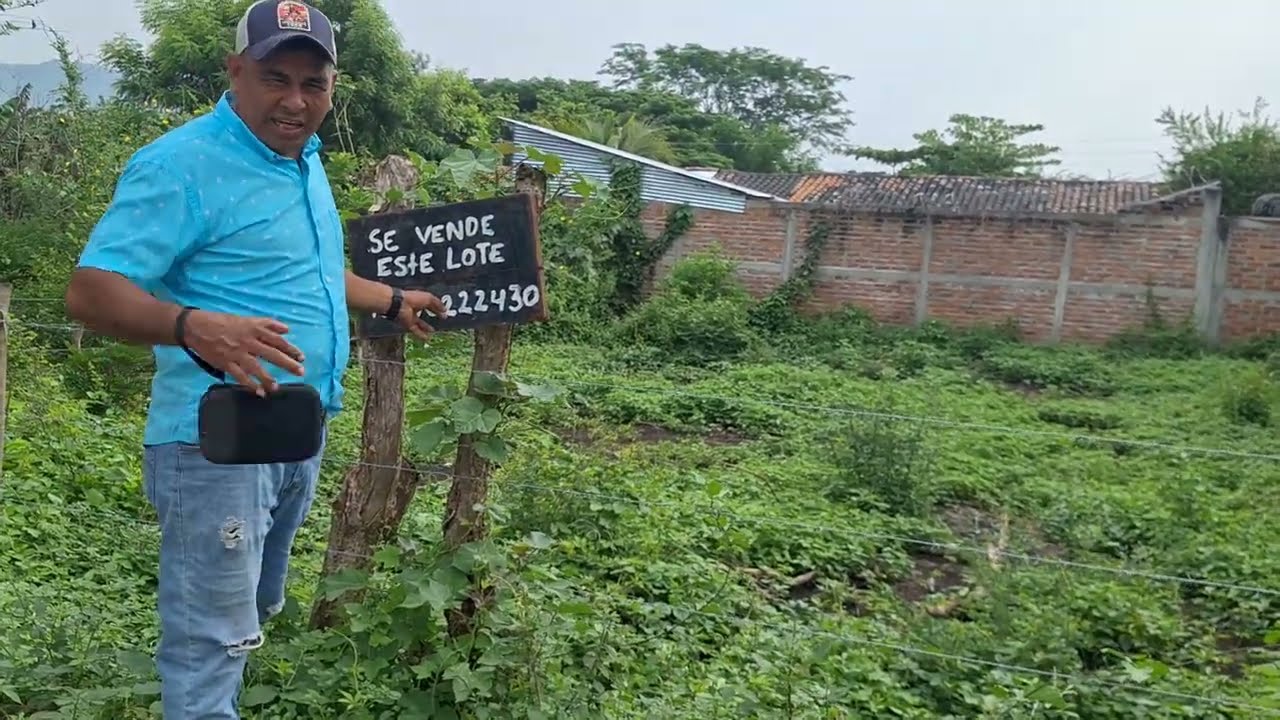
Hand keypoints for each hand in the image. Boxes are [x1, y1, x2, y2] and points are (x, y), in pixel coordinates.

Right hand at [183, 310, 304, 395]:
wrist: (197, 327)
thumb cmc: (223, 322)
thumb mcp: (247, 319)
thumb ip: (268, 324)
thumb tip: (287, 329)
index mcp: (254, 329)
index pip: (277, 340)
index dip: (290, 349)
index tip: (301, 357)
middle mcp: (247, 341)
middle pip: (271, 353)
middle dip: (287, 363)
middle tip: (300, 372)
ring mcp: (236, 353)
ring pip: (256, 367)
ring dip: (268, 378)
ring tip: (277, 387)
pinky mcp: (225, 363)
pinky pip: (239, 376)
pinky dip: (250, 385)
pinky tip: (259, 392)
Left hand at [396, 290, 446, 340]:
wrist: (400, 305)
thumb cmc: (414, 298)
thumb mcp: (429, 299)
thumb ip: (438, 305)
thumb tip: (445, 311)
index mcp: (419, 299)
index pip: (430, 303)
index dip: (437, 308)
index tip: (444, 312)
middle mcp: (415, 307)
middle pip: (425, 313)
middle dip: (432, 316)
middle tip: (440, 320)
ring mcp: (411, 316)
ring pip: (420, 323)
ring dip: (426, 327)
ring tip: (433, 331)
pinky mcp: (408, 324)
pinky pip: (416, 330)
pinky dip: (421, 335)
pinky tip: (427, 338)